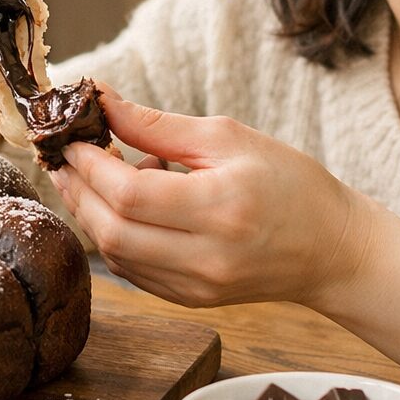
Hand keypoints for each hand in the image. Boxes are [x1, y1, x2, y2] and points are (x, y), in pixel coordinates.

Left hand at [54, 90, 399, 368]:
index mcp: (220, 209)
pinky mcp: (190, 300)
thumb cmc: (289, 183)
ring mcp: (196, 287)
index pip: (130, 194)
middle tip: (66, 155)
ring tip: (99, 174)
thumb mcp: (228, 138)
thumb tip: (100, 99)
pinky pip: (132, 270)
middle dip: (78, 189)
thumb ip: (157, 125)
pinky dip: (115, 236)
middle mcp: (205, 258)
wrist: (333, 250)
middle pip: (111, 230)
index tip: (72, 137)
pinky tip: (126, 206)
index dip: (90, 165)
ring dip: (92, 212)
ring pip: (115, 254)